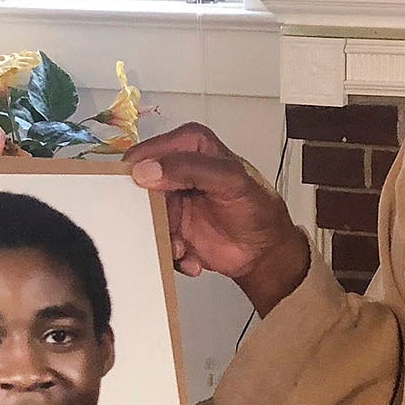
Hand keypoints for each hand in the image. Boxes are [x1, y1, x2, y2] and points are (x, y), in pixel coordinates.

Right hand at [125, 124, 311, 314]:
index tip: (145, 197)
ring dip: (162, 238)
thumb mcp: (230, 181)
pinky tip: (191, 258)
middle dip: (148, 215)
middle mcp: (176, 171)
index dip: (139, 174)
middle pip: (139, 189)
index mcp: (190, 146)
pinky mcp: (171, 228)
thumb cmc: (257, 208)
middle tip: (165, 229)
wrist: (265, 251)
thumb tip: (146, 170)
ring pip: (145, 219)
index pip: (147, 152)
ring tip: (182, 249)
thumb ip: (190, 169)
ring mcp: (173, 201)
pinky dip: (171, 253)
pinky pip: (155, 240)